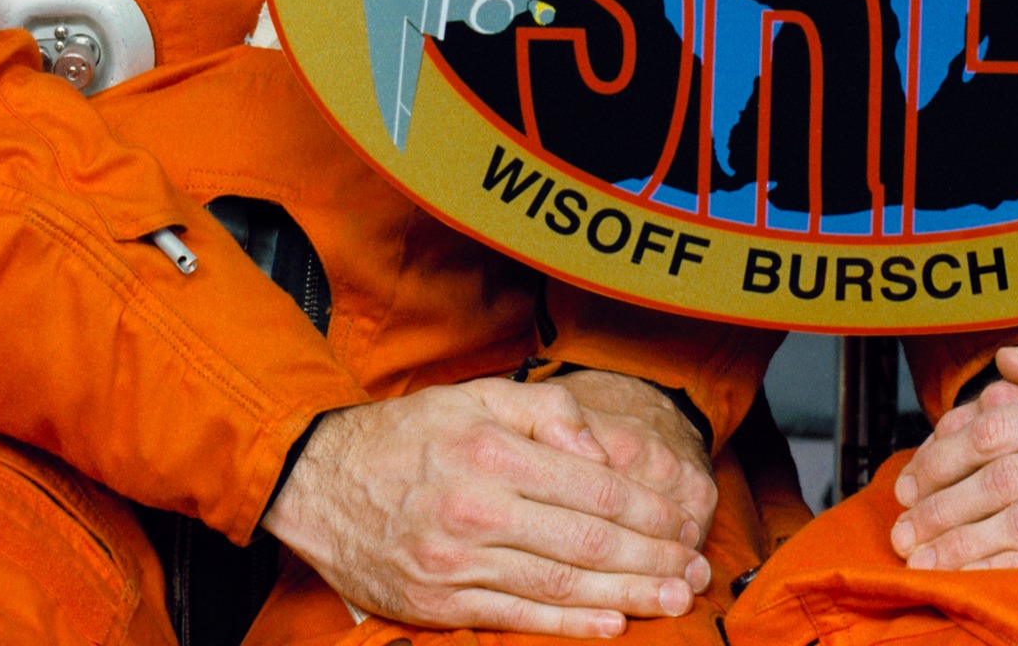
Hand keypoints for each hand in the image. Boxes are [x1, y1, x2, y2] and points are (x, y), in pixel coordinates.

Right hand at [266, 374, 717, 634]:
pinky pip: (516, 617)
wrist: (321, 483)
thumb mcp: (478, 395)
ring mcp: (456, 564)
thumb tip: (602, 452)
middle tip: (695, 571)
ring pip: (558, 585)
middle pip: (586, 542)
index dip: (649, 511)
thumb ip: (549, 411)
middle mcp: (476, 510)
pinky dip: (568, 623)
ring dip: (625, 597)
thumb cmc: (411, 435)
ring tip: (671, 600)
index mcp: (492, 453)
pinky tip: (610, 624)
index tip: (685, 522)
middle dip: (651, 560)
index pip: (593, 488)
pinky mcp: (438, 605)